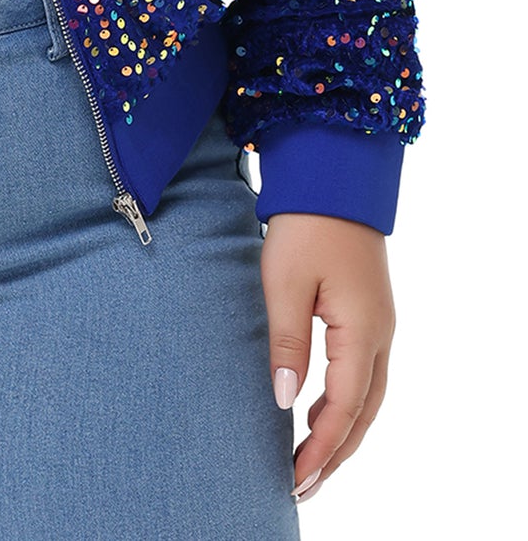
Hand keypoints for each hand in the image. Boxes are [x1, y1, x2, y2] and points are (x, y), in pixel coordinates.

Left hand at [261, 212, 395, 504]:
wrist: (334, 176)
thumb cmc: (305, 225)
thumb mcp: (283, 282)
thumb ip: (286, 343)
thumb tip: (285, 403)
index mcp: (361, 333)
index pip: (343, 410)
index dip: (320, 450)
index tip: (294, 480)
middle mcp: (379, 336)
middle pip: (363, 414)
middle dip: (334, 454)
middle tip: (301, 487)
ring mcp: (378, 325)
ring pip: (367, 397)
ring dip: (341, 432)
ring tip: (309, 462)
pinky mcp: (368, 313)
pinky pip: (363, 375)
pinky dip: (344, 403)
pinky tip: (318, 411)